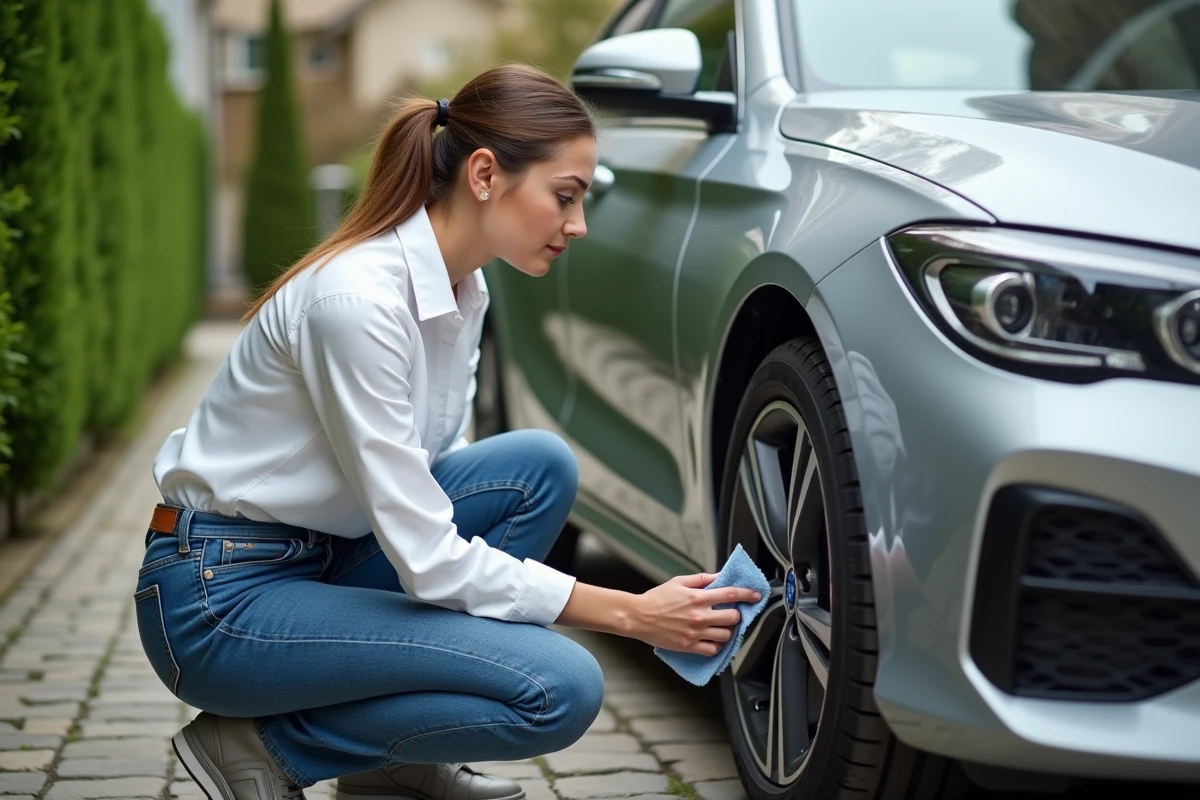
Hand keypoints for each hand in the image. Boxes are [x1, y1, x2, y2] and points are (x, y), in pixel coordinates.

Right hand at [630, 572, 762, 655]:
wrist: (638, 617)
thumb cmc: (657, 598)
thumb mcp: (679, 582)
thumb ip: (701, 579)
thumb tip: (719, 576)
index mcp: (698, 597)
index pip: (731, 595)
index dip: (747, 594)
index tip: (756, 595)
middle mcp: (699, 615)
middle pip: (733, 618)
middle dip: (736, 615)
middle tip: (732, 614)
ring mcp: (695, 632)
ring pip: (725, 635)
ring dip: (727, 630)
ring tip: (721, 627)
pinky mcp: (689, 646)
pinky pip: (712, 649)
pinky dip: (716, 646)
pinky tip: (712, 640)